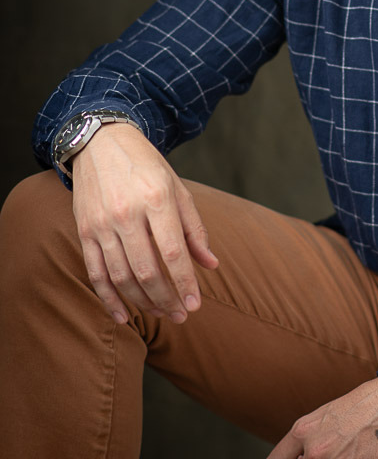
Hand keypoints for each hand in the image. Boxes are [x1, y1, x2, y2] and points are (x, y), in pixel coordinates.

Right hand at [71, 123, 217, 324]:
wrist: (101, 142)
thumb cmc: (146, 166)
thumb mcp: (178, 188)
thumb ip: (194, 229)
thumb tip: (211, 264)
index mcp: (156, 199)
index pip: (172, 252)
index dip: (185, 283)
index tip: (196, 305)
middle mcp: (127, 213)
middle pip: (146, 270)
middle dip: (166, 299)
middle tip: (180, 315)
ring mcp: (102, 223)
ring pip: (121, 276)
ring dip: (142, 302)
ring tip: (160, 312)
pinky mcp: (84, 230)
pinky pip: (95, 273)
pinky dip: (108, 299)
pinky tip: (123, 316)